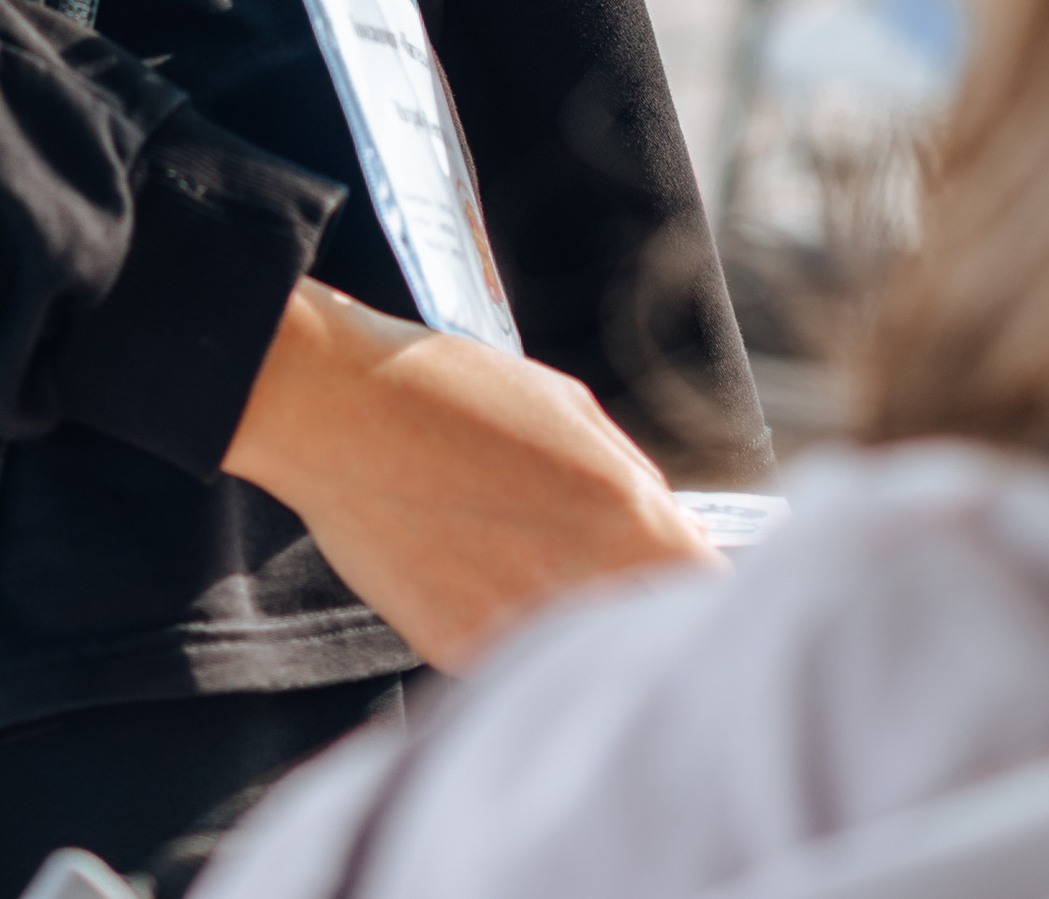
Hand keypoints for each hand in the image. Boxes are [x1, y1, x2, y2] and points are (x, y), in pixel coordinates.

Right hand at [223, 281, 713, 669]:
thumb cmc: (450, 391)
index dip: (705, 586)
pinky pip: (516, 657)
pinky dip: (516, 631)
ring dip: (579, 622)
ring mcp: (522, 626)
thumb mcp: (567, 410)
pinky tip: (482, 577)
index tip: (692, 579)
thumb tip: (672, 528)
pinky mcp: (463, 652)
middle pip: (652, 628)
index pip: (711, 590)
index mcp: (626, 514)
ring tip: (532, 566)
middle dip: (646, 608)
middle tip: (614, 577)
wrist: (337, 414)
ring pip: (583, 651)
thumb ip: (632, 481)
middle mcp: (585, 582)